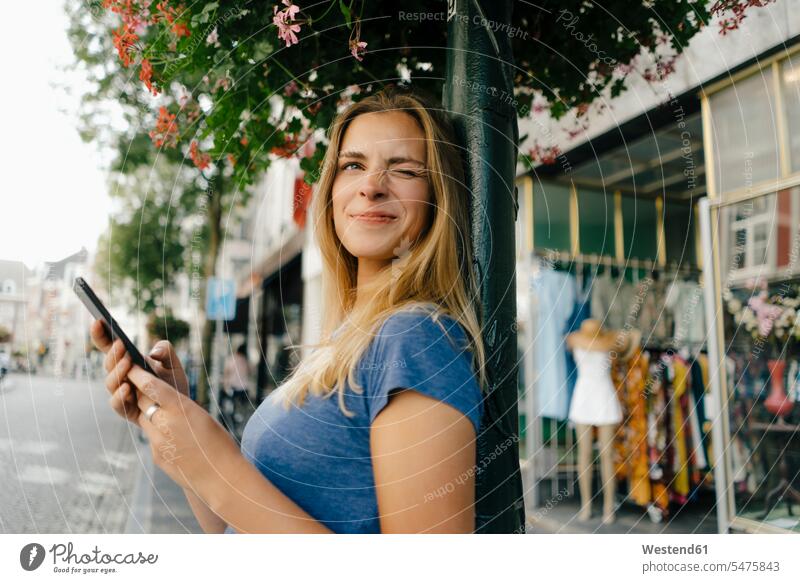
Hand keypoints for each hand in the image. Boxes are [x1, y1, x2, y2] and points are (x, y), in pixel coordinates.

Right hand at [90, 320, 189, 425]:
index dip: (101, 334)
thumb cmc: (173, 387)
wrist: (179, 413)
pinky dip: (120, 395)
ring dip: (118, 371)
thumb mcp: (174, 365)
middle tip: (122, 345)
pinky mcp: (126, 411)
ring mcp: (121, 394)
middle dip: (113, 354)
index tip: (98, 321)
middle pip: (109, 363)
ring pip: (110, 382)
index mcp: (128, 363)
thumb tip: (154, 352)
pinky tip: (128, 388)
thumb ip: (167, 352)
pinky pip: (117, 404)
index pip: (109, 347)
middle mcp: (121, 377)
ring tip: (128, 362)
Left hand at [127, 364, 241, 494]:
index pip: (151, 386)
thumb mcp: (202, 418)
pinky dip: (159, 435)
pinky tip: (176, 441)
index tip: (132, 366)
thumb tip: (166, 403)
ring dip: (150, 415)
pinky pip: (153, 439)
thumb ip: (180, 409)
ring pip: (146, 421)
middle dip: (141, 393)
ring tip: (165, 415)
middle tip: (140, 384)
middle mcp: (165, 424)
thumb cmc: (220, 445)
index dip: (139, 375)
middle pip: (143, 402)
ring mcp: (158, 442)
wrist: (221, 479)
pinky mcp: (157, 456)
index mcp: (181, 409)